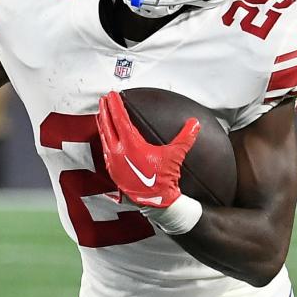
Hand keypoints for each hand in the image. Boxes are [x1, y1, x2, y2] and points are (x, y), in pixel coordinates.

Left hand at [96, 91, 199, 207]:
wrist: (156, 201)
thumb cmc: (163, 179)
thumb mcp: (175, 155)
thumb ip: (185, 137)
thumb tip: (195, 123)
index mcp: (131, 145)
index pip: (120, 119)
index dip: (116, 105)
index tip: (112, 95)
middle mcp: (118, 152)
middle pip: (107, 125)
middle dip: (105, 110)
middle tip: (103, 99)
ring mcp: (113, 162)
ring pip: (103, 137)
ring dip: (102, 124)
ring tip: (101, 113)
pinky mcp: (112, 170)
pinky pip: (104, 149)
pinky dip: (104, 139)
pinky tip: (104, 136)